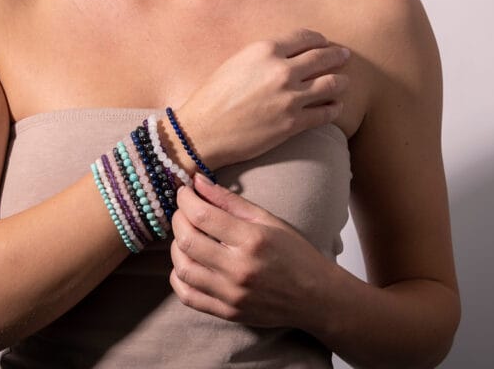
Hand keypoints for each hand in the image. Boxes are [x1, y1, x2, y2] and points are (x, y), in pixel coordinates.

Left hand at [169, 172, 333, 328]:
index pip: (203, 216)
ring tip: (185, 235)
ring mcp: (232, 294)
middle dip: (177, 219)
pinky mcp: (227, 312)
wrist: (317, 297)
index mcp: (252, 240)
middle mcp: (239, 269)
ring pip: (182, 269)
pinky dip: (178, 277)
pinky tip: (186, 263)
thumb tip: (197, 181)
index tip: (183, 192)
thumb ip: (229, 200)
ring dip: (176, 247)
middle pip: (187, 241)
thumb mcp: (268, 219)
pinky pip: (188, 296)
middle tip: (183, 211)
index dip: (185, 200)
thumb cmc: (295, 253)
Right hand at [175, 28, 350, 169]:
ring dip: (341, 82)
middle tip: (344, 57)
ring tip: (344, 83)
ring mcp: (290, 97)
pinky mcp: (293, 123)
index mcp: (265, 50)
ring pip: (331, 84)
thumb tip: (287, 55)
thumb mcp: (237, 63)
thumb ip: (264, 56)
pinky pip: (326, 113)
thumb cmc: (213, 97)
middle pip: (323, 58)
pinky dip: (335, 108)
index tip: (324, 43)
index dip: (319, 40)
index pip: (305, 37)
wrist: (203, 131)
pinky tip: (336, 107)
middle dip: (337, 56)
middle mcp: (281, 70)